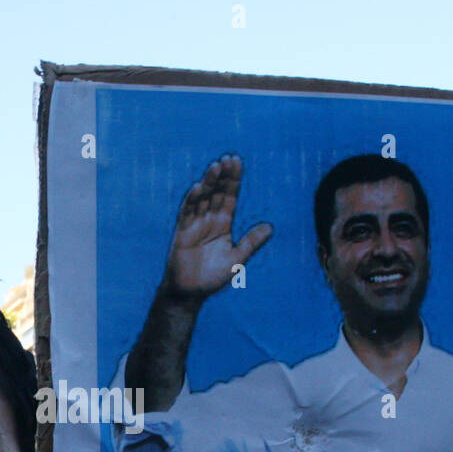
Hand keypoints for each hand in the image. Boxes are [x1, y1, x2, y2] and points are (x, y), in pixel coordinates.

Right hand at [164, 155, 272, 298]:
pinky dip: (192, 200)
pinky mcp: (182, 232)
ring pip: (202, 198)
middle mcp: (209, 220)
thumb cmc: (212, 277)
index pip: (230, 197)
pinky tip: (198, 187)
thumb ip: (251, 242)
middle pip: (217, 193)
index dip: (233, 180)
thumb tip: (270, 227)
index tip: (237, 162)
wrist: (190, 293)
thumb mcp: (238, 259)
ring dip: (208, 183)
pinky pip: (187, 212)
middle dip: (222, 176)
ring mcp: (194, 224)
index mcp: (223, 224)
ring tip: (216, 166)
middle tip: (229, 158)